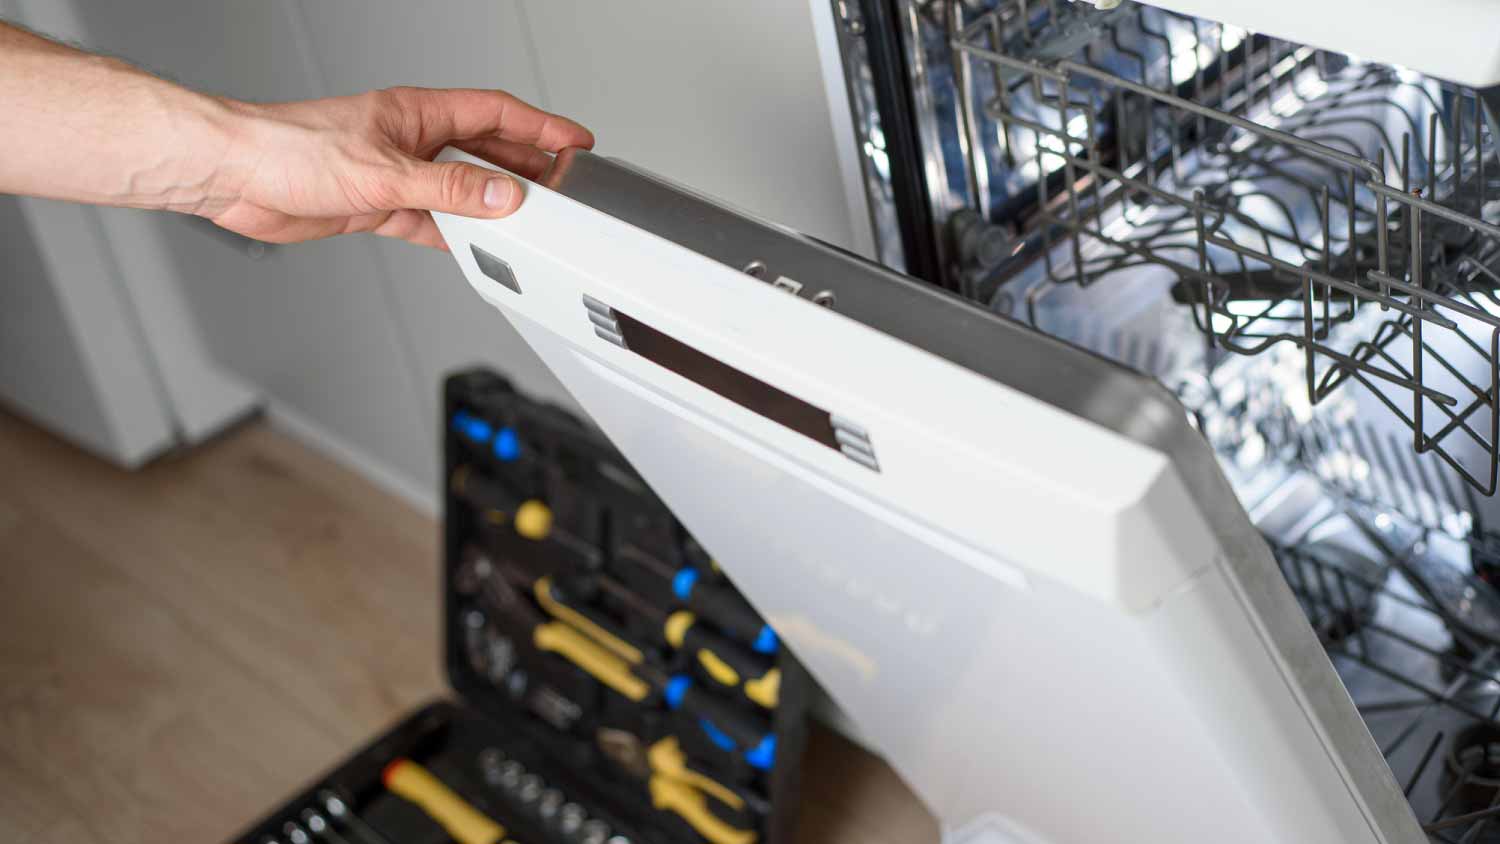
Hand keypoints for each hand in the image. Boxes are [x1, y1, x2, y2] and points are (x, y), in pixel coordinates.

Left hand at [203, 87, 593, 248]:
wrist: (235, 177)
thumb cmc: (289, 150)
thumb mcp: (384, 173)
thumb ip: (449, 190)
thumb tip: (502, 197)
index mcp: (416, 113)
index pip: (495, 114)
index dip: (540, 127)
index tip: (574, 142)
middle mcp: (409, 140)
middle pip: (484, 151)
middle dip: (525, 168)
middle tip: (562, 185)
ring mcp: (394, 173)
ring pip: (459, 190)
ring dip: (490, 206)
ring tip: (527, 222)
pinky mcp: (376, 205)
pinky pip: (430, 221)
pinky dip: (453, 235)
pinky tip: (472, 247)